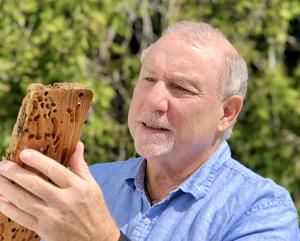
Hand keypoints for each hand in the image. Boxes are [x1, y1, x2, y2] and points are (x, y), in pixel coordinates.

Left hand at [0, 142, 119, 240]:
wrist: (97, 240)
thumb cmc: (95, 210)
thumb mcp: (92, 186)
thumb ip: (80, 165)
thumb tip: (77, 144)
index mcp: (78, 188)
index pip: (54, 170)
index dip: (37, 161)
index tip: (23, 153)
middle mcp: (64, 201)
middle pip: (35, 184)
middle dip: (15, 173)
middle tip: (3, 165)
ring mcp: (52, 217)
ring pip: (24, 200)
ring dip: (6, 188)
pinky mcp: (44, 230)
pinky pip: (21, 217)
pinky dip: (8, 208)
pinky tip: (0, 199)